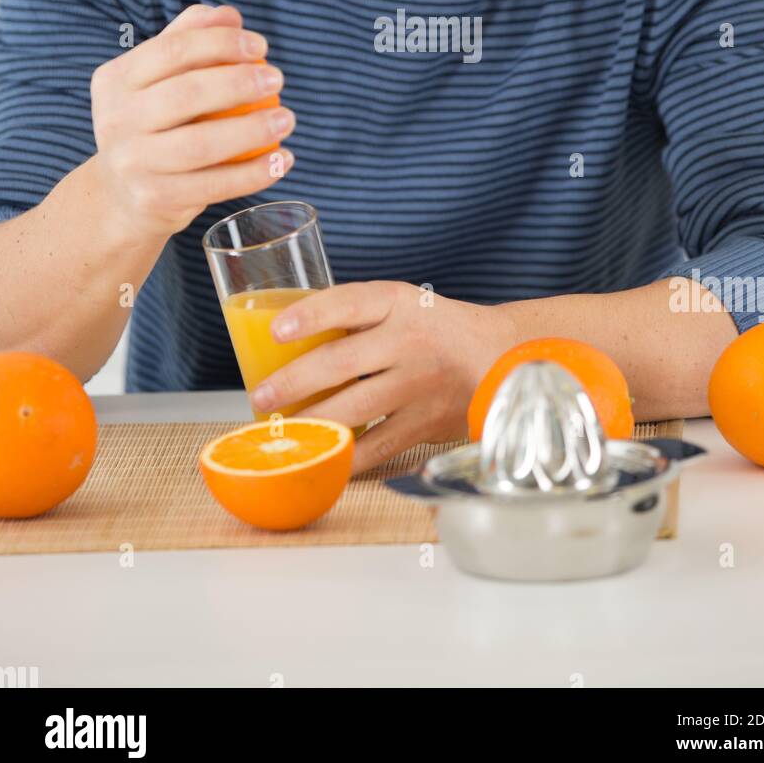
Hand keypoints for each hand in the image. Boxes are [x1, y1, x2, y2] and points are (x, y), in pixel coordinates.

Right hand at [90, 3, 295, 240]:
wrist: (123, 195)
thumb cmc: (153, 123)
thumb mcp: (159, 78)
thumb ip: (189, 38)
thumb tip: (229, 14)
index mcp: (116, 80)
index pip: (172, 50)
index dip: (220, 43)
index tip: (261, 46)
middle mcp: (115, 120)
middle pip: (186, 94)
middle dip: (240, 83)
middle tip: (277, 79)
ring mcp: (132, 163)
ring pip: (201, 144)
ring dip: (254, 130)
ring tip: (288, 119)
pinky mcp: (154, 199)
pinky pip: (214, 185)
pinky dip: (255, 173)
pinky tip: (283, 159)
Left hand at [248, 280, 516, 472]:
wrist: (502, 356)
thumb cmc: (437, 329)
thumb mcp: (405, 305)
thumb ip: (359, 316)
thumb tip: (288, 338)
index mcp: (400, 303)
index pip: (350, 303)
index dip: (311, 315)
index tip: (276, 330)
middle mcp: (410, 342)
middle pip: (340, 363)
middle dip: (293, 382)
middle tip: (261, 396)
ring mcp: (418, 386)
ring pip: (354, 410)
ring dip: (310, 423)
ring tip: (281, 432)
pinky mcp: (425, 424)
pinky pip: (377, 447)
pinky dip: (344, 457)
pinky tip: (320, 459)